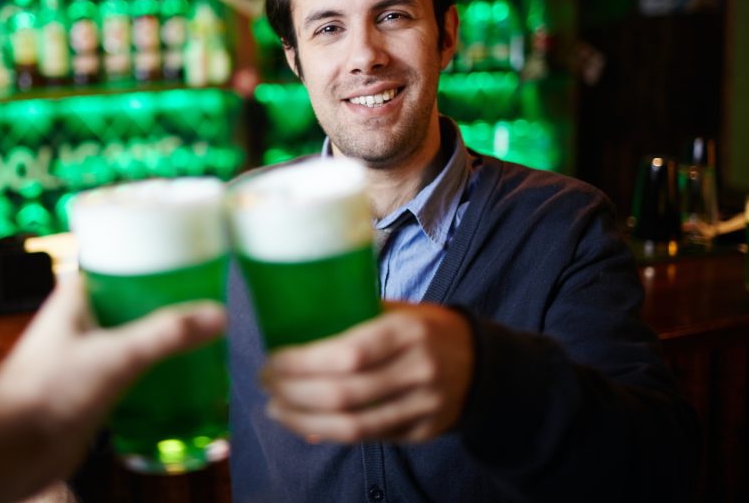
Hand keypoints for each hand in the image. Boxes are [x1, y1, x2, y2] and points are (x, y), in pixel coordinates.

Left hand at [0, 271, 225, 468]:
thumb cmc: (43, 395)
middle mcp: (81, 323)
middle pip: (135, 303)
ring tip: (208, 340)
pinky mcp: (93, 391)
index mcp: (77, 298)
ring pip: (136, 340)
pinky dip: (158, 376)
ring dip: (166, 342)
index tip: (193, 258)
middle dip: (170, 305)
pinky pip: (134, 375)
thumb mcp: (114, 356)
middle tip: (211, 302)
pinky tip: (186, 381)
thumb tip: (218, 315)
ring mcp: (87, 357)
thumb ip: (165, 335)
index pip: (120, 263)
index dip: (154, 259)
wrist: (8, 454)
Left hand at [262, 301, 473, 443]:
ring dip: (305, 420)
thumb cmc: (424, 328)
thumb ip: (354, 315)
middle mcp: (420, 369)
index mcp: (408, 330)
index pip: (348, 353)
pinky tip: (306, 423)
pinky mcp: (424, 432)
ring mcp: (425, 405)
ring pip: (354, 426)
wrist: (483, 362)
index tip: (271, 360)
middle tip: (266, 384)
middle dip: (294, 392)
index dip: (302, 362)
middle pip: (345, 393)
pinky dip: (331, 433)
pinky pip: (370, 439)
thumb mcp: (397, 310)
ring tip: (276, 408)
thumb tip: (292, 325)